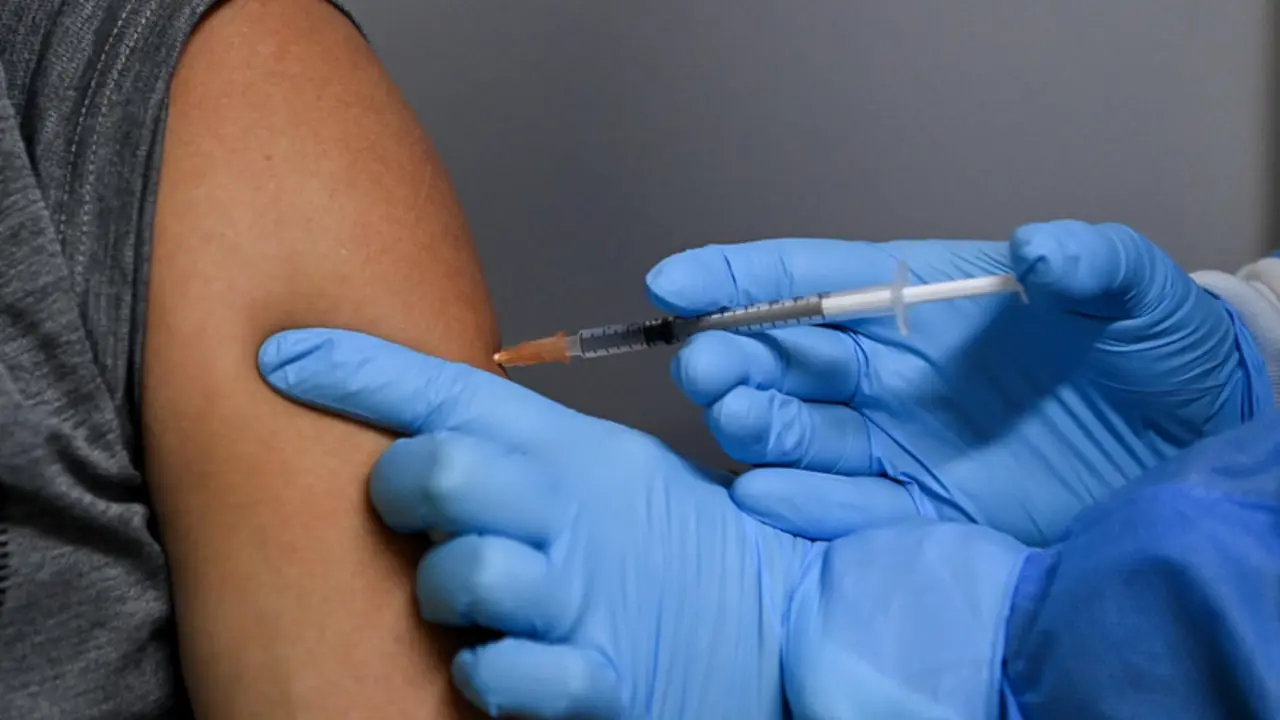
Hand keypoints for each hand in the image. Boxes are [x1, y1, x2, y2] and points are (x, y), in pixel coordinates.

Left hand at [257, 329, 925, 718]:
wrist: (769, 625)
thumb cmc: (665, 544)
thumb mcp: (596, 467)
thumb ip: (508, 443)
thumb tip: (405, 418)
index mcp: (573, 451)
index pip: (452, 392)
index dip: (358, 369)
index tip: (281, 356)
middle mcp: (575, 514)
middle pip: (442, 470)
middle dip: (402, 488)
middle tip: (408, 506)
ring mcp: (586, 598)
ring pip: (462, 575)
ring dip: (444, 590)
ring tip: (468, 599)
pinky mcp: (600, 681)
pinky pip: (501, 673)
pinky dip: (484, 671)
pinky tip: (497, 661)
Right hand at [647, 220, 1271, 543]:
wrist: (1192, 447)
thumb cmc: (1155, 353)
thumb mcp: (1136, 295)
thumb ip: (1092, 263)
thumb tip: (1040, 250)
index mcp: (918, 301)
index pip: (811, 281)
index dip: (739, 278)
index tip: (674, 282)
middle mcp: (890, 371)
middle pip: (785, 358)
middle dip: (732, 355)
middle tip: (704, 364)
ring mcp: (897, 443)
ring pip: (797, 432)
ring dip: (754, 423)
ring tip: (738, 413)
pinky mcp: (919, 510)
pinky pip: (844, 509)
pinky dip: (799, 503)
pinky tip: (762, 492)